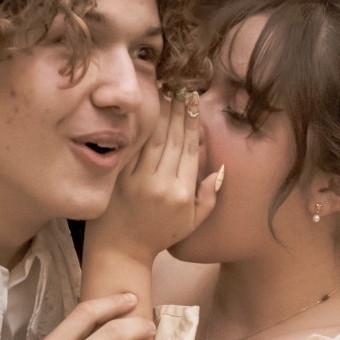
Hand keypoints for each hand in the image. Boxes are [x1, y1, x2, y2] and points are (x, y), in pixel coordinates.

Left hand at [86, 93, 219, 266]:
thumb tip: (220, 170)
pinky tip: (144, 113)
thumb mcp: (192, 223)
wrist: (120, 251)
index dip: (193, 124)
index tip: (194, 104)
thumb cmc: (158, 236)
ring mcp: (138, 180)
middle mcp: (162, 184)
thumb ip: (209, 197)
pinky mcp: (119, 179)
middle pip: (174, 139)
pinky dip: (139, 129)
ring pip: (154, 139)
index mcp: (182, 193)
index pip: (191, 150)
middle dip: (179, 112)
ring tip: (166, 93)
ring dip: (161, 114)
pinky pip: (133, 148)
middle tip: (182, 89)